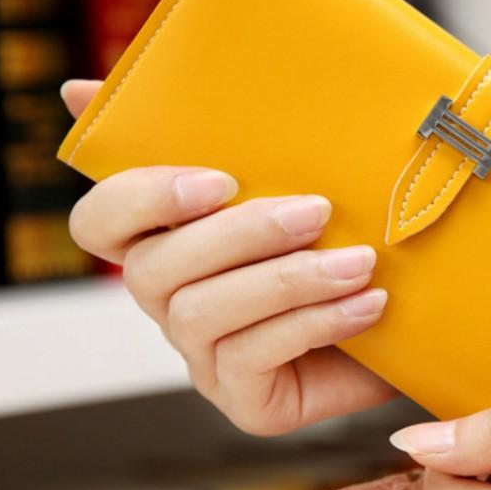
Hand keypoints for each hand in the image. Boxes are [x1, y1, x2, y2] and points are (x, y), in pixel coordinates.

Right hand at [61, 80, 394, 433]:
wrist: (408, 320)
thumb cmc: (339, 238)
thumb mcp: (294, 179)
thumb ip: (226, 137)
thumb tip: (83, 89)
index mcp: (167, 243)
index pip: (101, 222)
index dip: (140, 198)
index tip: (217, 178)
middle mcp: (170, 301)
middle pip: (152, 269)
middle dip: (239, 234)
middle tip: (317, 211)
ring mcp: (202, 356)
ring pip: (203, 313)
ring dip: (287, 281)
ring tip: (358, 262)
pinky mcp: (243, 400)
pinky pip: (255, 358)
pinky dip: (315, 322)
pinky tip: (366, 303)